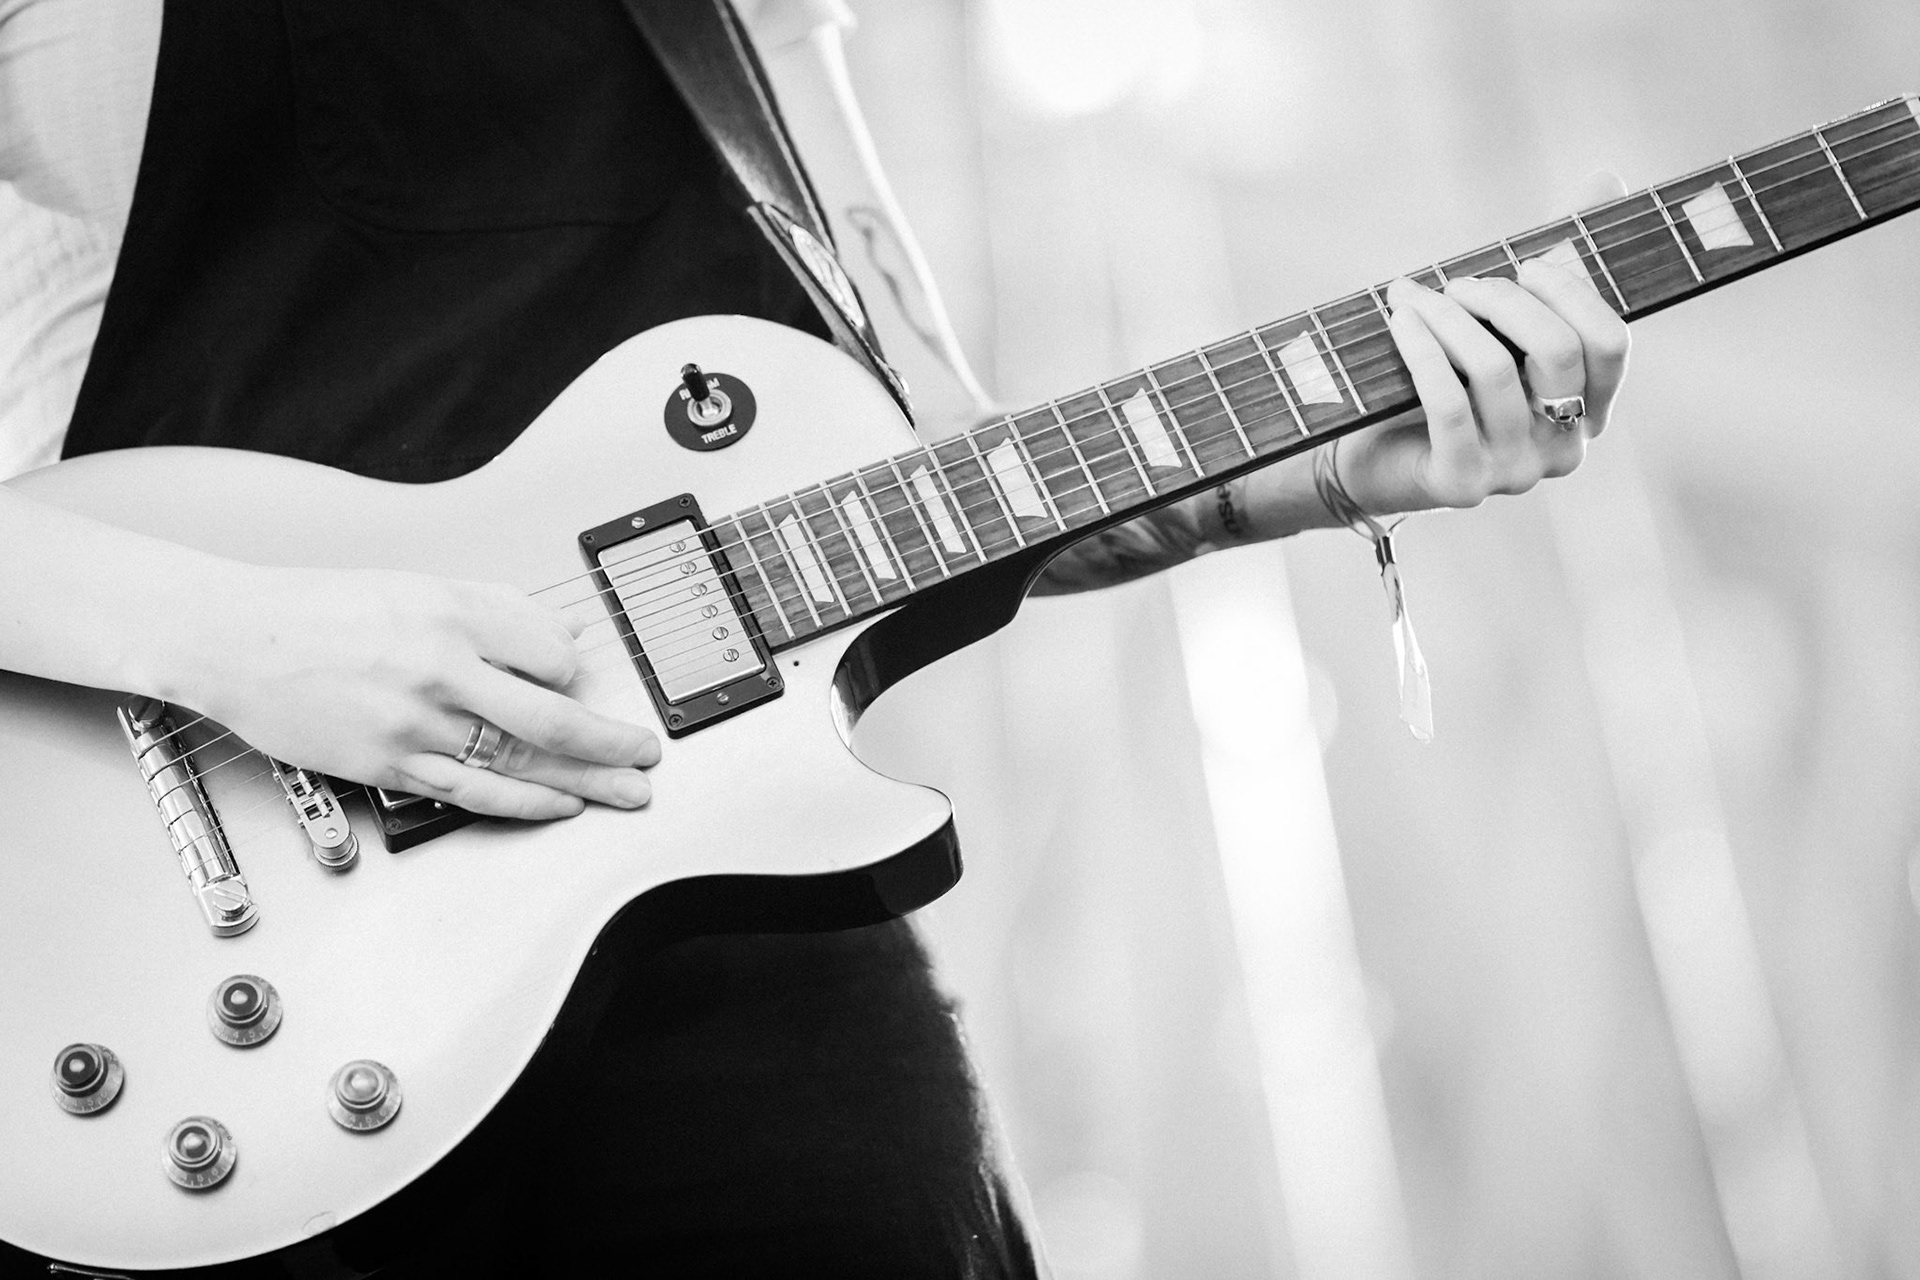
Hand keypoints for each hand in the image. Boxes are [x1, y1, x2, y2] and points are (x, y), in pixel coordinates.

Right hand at [171, 564, 658, 819]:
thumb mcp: (418, 586)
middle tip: (646, 754)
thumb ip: (495, 612)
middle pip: (552, 719)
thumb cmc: (323, 609)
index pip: (553, 655)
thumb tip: (561, 639)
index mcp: (452, 613)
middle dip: (611, 743)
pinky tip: (558, 805)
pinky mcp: (387, 763)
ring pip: (519, 764)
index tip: (586, 685)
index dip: (577, 674)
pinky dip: (524, 803)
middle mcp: (439, 668)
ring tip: (625, 790)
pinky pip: (472, 792)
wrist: (236, 639)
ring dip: (583, 782)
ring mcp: (413, 722)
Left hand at [1332, 258, 1630, 515]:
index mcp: (1589, 410)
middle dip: (1502, 298)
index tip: (1526, 263)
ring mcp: (1514, 472)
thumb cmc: (1446, 382)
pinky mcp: (1461, 484)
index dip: (1573, 291)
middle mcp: (1563, 448)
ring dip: (1446, 317)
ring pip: (1494, 369)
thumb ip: (1557, 263)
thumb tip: (1606, 177)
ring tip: (1409, 295)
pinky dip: (1421, 350)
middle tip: (1455, 282)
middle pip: (1558, 350)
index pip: (1612, 342)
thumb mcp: (1501, 325)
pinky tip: (1400, 321)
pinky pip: (1447, 403)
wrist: (1372, 461)